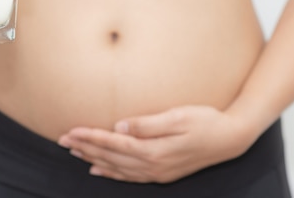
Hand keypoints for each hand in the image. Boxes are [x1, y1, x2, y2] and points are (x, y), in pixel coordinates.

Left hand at [57, 105, 258, 183]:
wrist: (231, 138)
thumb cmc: (206, 121)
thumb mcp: (179, 116)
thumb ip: (148, 123)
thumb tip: (120, 125)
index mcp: (155, 150)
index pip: (114, 143)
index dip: (91, 137)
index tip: (71, 130)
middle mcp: (153, 166)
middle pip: (111, 157)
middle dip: (85, 148)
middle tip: (62, 140)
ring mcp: (158, 172)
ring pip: (117, 168)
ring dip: (94, 159)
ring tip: (74, 151)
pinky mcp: (162, 172)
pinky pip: (129, 176)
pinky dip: (111, 173)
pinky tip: (99, 169)